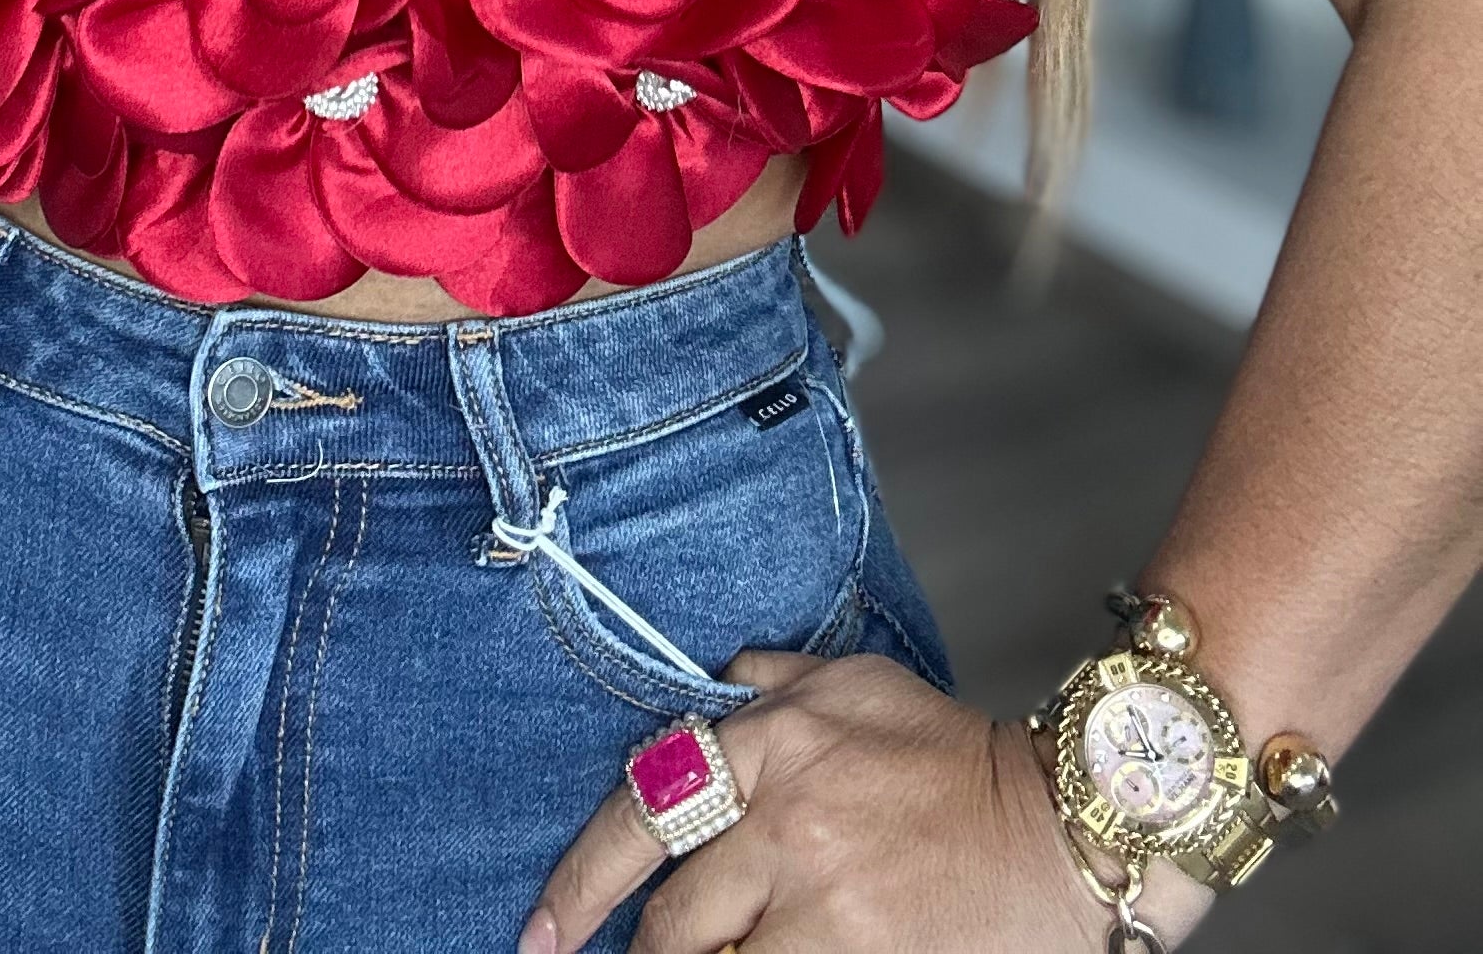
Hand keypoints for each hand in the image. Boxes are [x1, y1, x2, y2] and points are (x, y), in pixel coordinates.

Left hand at [520, 649, 1137, 951]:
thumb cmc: (955, 758)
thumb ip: (768, 677)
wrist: (1062, 827)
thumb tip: (709, 681)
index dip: (578, 887)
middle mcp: (782, 817)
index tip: (541, 934)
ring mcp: (818, 897)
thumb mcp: (854, 684)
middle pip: (669, 920)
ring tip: (730, 951)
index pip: (639, 813)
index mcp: (769, 740)